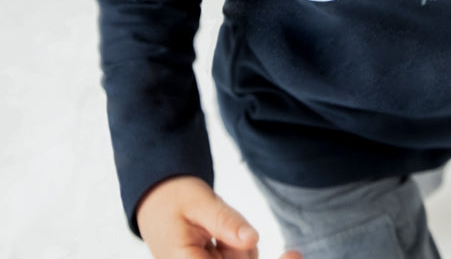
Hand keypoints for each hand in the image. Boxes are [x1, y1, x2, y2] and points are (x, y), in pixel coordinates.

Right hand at [137, 175, 302, 258]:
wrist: (155, 201)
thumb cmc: (172, 198)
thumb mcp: (198, 202)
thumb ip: (224, 222)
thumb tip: (252, 240)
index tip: (293, 257)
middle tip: (295, 253)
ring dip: (246, 253)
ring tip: (226, 224)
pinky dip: (243, 252)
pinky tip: (233, 236)